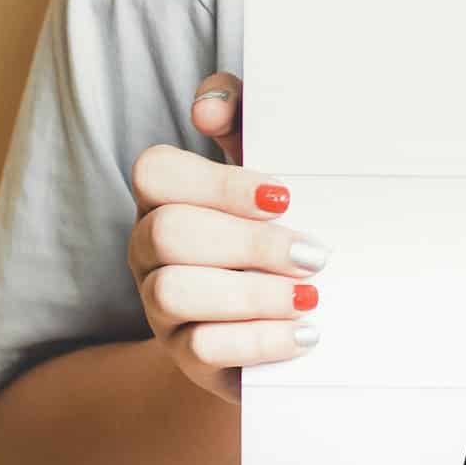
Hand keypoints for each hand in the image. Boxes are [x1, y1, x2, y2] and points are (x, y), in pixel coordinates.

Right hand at [127, 73, 327, 403]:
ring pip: (175, 291)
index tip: (286, 197)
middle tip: (315, 255)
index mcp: (166, 199)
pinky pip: (203, 348)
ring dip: (253, 293)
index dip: (218, 183)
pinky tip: (304, 332)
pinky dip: (260, 339)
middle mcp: (150, 250)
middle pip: (169, 233)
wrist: (284, 320)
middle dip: (249, 243)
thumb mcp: (267, 175)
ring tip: (310, 297)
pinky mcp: (185, 356)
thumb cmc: (275, 233)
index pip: (156, 173)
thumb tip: (209, 108)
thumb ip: (242, 122)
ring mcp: (160, 306)